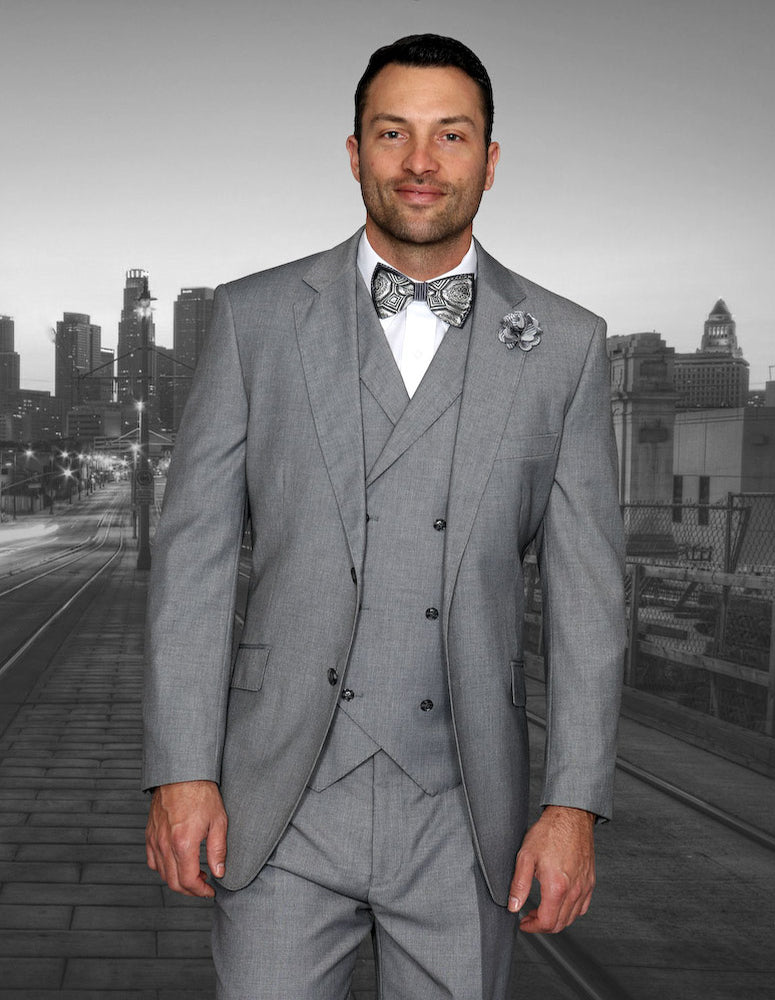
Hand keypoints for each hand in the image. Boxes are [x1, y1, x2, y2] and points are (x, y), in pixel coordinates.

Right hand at [145, 780, 227, 897]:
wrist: (182, 773)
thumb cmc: (201, 793)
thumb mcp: (218, 821)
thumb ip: (218, 850)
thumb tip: (219, 872)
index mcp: (183, 844)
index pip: (189, 880)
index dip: (200, 891)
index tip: (210, 891)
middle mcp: (165, 845)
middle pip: (173, 882)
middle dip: (190, 890)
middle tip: (204, 886)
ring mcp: (155, 840)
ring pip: (162, 873)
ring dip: (177, 880)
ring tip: (194, 874)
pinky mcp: (150, 833)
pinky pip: (152, 860)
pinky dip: (163, 868)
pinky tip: (176, 863)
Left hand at [507, 804, 595, 932]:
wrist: (571, 816)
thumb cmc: (549, 832)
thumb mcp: (526, 856)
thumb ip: (519, 885)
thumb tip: (513, 906)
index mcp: (557, 886)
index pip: (547, 922)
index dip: (532, 927)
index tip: (523, 922)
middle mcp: (574, 890)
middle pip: (560, 924)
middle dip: (542, 925)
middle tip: (529, 916)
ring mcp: (584, 887)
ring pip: (572, 917)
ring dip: (556, 919)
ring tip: (541, 910)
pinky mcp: (590, 881)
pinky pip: (582, 907)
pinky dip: (570, 911)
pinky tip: (560, 903)